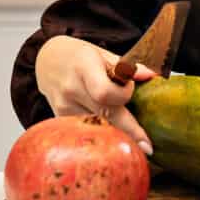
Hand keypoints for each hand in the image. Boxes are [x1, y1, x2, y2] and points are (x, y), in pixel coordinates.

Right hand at [34, 34, 156, 153]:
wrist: (48, 60)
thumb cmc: (79, 55)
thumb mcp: (102, 53)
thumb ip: (126, 66)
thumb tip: (151, 76)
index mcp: (83, 67)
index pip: (104, 92)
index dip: (122, 95)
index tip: (131, 91)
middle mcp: (71, 89)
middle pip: (105, 114)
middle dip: (128, 129)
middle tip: (147, 147)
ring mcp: (63, 106)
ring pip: (97, 125)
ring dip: (114, 129)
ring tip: (126, 130)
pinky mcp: (60, 118)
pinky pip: (87, 128)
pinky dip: (100, 129)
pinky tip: (105, 128)